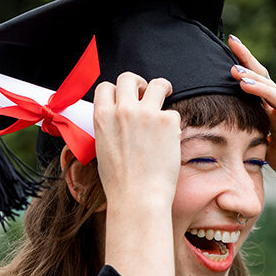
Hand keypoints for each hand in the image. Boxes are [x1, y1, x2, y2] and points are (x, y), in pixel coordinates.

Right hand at [94, 73, 182, 275]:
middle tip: (147, 92)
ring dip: (162, 88)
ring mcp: (146, 113)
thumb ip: (109, 128)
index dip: (117, 90)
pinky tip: (171, 137)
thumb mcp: (102, 150)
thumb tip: (117, 121)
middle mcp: (123, 110)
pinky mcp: (167, 122)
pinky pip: (173, 113)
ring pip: (157, 84)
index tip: (126, 96)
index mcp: (102, 117)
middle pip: (129, 78)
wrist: (138, 197)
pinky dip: (173, 123)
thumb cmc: (119, 182)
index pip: (106, 87)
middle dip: (139, 83)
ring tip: (166, 96)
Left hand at [227, 35, 275, 205]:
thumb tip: (232, 130)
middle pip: (267, 84)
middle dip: (249, 66)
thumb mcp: (270, 151)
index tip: (228, 46)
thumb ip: (256, 136)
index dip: (244, 68)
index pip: (257, 88)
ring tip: (243, 78)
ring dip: (263, 87)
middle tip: (232, 46)